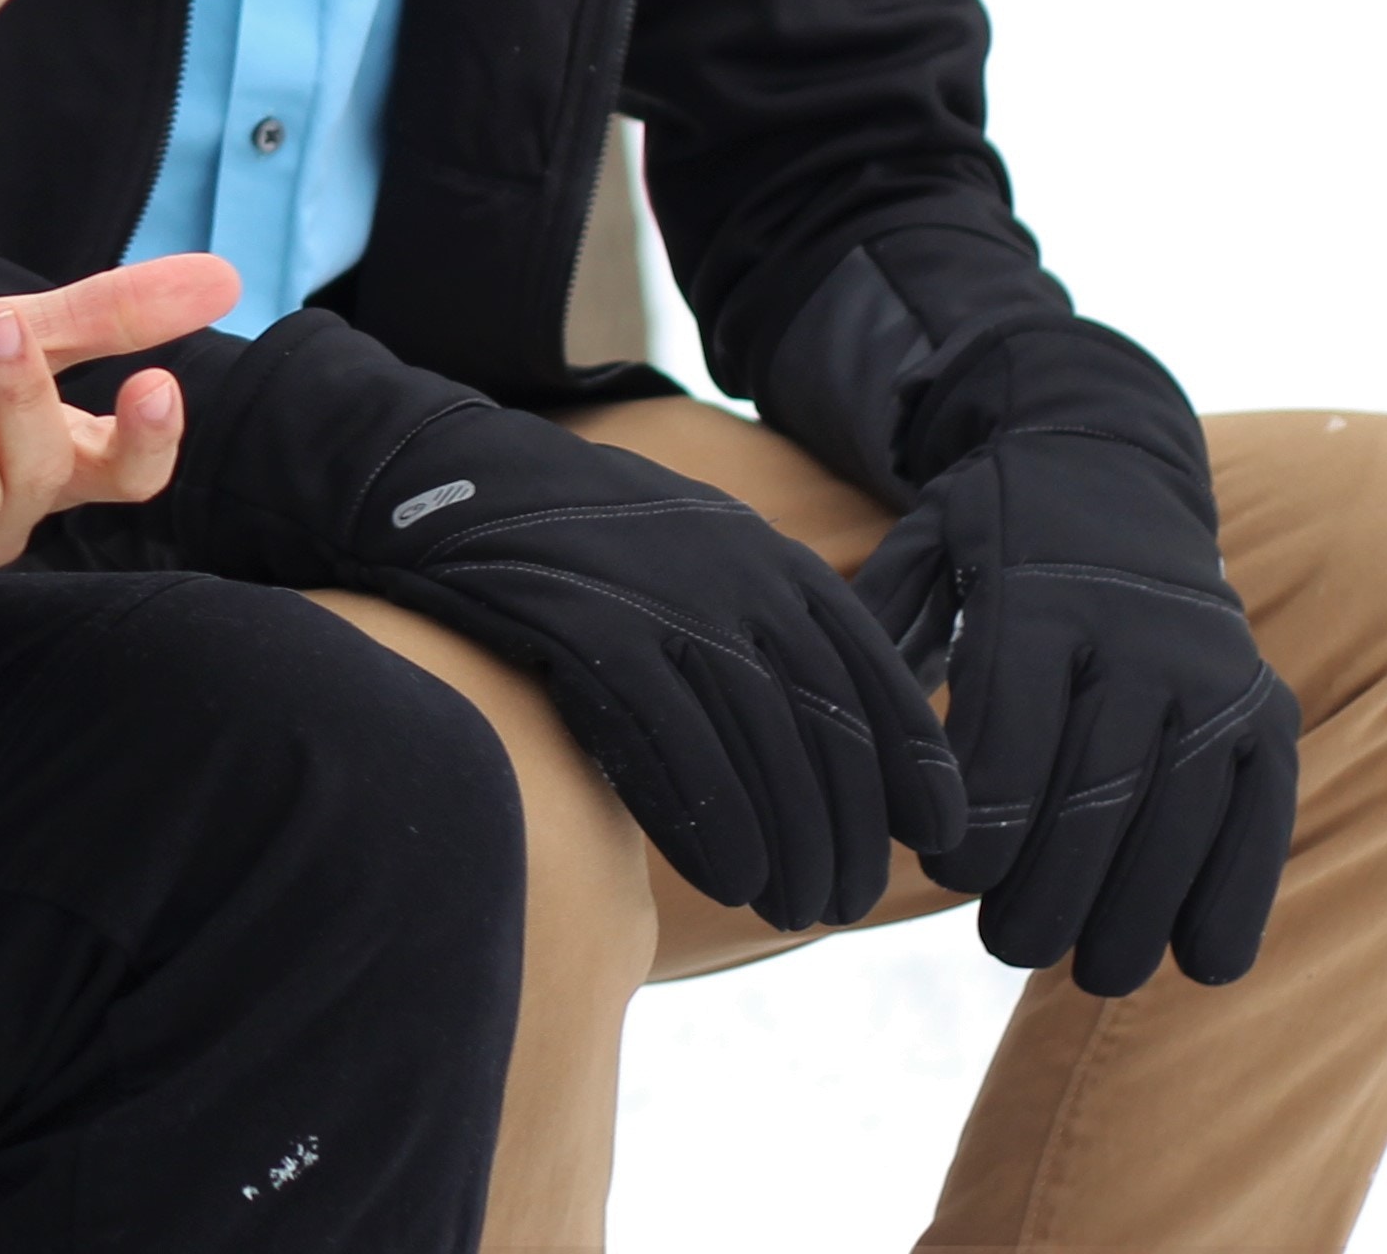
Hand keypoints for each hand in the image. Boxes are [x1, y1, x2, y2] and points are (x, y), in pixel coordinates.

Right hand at [336, 378, 965, 933]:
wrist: (448, 476)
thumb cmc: (583, 546)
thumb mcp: (697, 561)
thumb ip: (768, 629)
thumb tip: (839, 742)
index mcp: (772, 560)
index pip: (873, 675)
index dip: (916, 766)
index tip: (939, 840)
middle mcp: (733, 575)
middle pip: (822, 722)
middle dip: (847, 825)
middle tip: (844, 903)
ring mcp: (661, 600)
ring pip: (756, 741)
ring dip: (788, 840)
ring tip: (794, 909)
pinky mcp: (587, 629)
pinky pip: (668, 742)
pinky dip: (708, 820)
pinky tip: (729, 879)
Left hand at [858, 400, 1296, 994]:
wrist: (1112, 465)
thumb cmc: (993, 533)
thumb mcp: (920, 549)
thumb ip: (877, 636)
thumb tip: (842, 751)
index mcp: (1039, 598)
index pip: (1009, 741)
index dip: (977, 831)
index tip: (946, 877)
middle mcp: (1139, 636)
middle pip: (1097, 793)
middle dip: (1050, 890)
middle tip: (1006, 945)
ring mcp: (1215, 674)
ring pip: (1182, 816)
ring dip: (1138, 912)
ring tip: (1090, 970)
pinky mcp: (1268, 706)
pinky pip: (1263, 813)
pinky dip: (1237, 891)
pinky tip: (1201, 960)